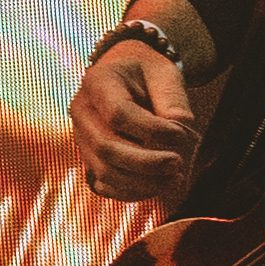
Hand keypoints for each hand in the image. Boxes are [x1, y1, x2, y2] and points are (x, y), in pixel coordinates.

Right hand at [78, 29, 206, 195]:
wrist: (127, 75)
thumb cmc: (148, 73)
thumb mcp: (165, 73)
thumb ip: (174, 101)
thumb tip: (180, 137)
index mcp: (98, 82)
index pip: (118, 114)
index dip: (152, 130)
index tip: (182, 134)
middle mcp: (82, 111)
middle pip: (106, 147)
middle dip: (146, 163)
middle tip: (178, 163)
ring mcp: (83, 138)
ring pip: (104, 171)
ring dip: (143, 183)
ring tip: (175, 179)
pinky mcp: (91, 158)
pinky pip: (106, 185)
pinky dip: (134, 193)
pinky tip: (159, 186)